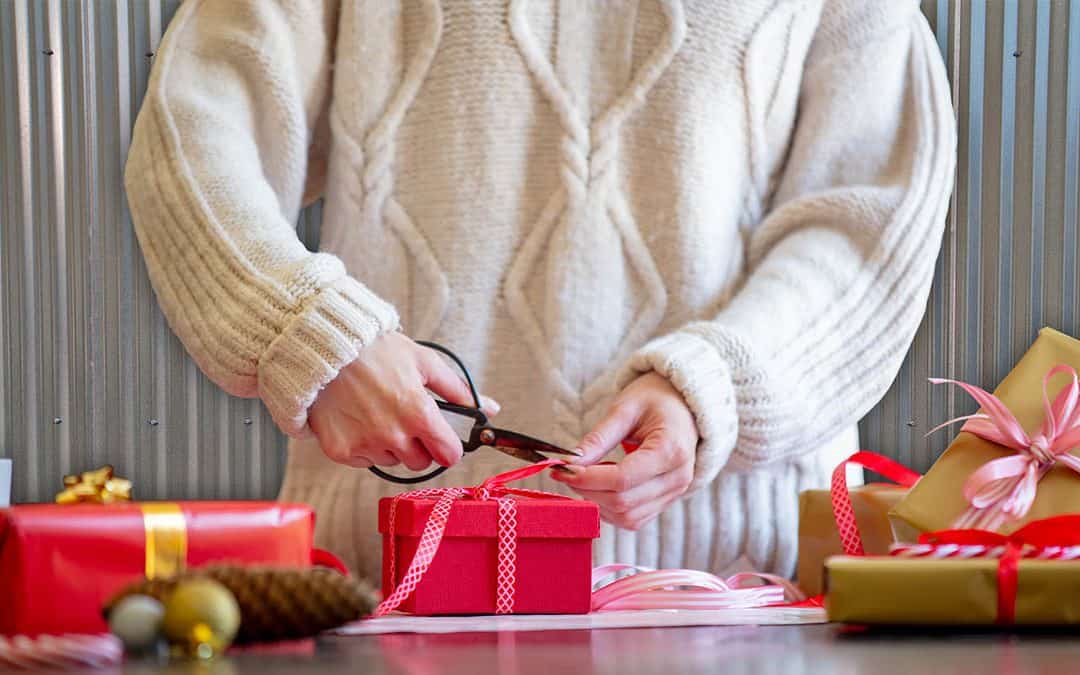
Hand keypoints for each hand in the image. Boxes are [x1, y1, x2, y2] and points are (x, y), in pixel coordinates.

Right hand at [309, 332, 499, 469]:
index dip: (448, 447)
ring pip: (392, 461)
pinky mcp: (341, 451)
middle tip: (405, 419)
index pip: (449, 455)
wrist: (323, 349)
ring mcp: (366, 445)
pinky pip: (365, 460)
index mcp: (419, 414)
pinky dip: (364, 446)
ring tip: (377, 413)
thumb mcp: (423, 361)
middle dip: (418, 445)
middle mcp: (393, 435)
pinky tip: (358, 420)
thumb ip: (457, 389)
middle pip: (420, 462)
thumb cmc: (375, 351)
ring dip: (390, 445)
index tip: (442, 438)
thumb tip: (488, 408)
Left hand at [551, 373, 697, 529]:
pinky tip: (600, 487)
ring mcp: (675, 494)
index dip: (588, 478)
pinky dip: (610, 509)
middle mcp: (678, 478)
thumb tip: (570, 462)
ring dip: (597, 503)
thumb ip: (598, 438)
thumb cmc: (656, 401)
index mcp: (671, 450)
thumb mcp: (625, 408)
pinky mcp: (666, 502)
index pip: (622, 479)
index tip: (563, 468)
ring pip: (627, 517)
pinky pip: (634, 519)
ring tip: (586, 477)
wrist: (684, 408)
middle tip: (567, 472)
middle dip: (588, 491)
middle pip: (623, 502)